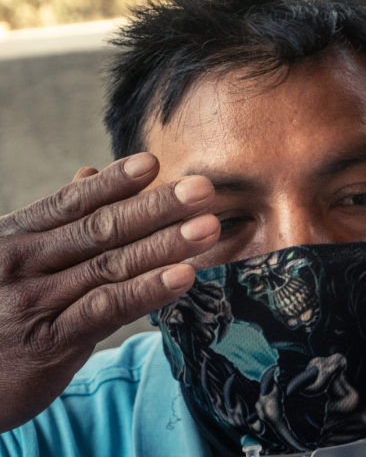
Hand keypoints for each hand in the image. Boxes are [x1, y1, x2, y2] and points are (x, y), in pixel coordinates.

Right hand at [0, 153, 219, 430]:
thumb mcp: (12, 255)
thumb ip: (56, 219)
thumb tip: (89, 172)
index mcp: (16, 236)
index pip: (71, 203)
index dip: (113, 183)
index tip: (153, 162)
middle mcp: (24, 264)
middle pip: (100, 229)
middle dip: (156, 207)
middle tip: (202, 189)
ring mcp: (37, 303)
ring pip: (110, 266)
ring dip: (164, 245)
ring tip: (206, 228)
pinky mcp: (51, 343)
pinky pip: (107, 310)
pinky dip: (147, 291)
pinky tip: (183, 276)